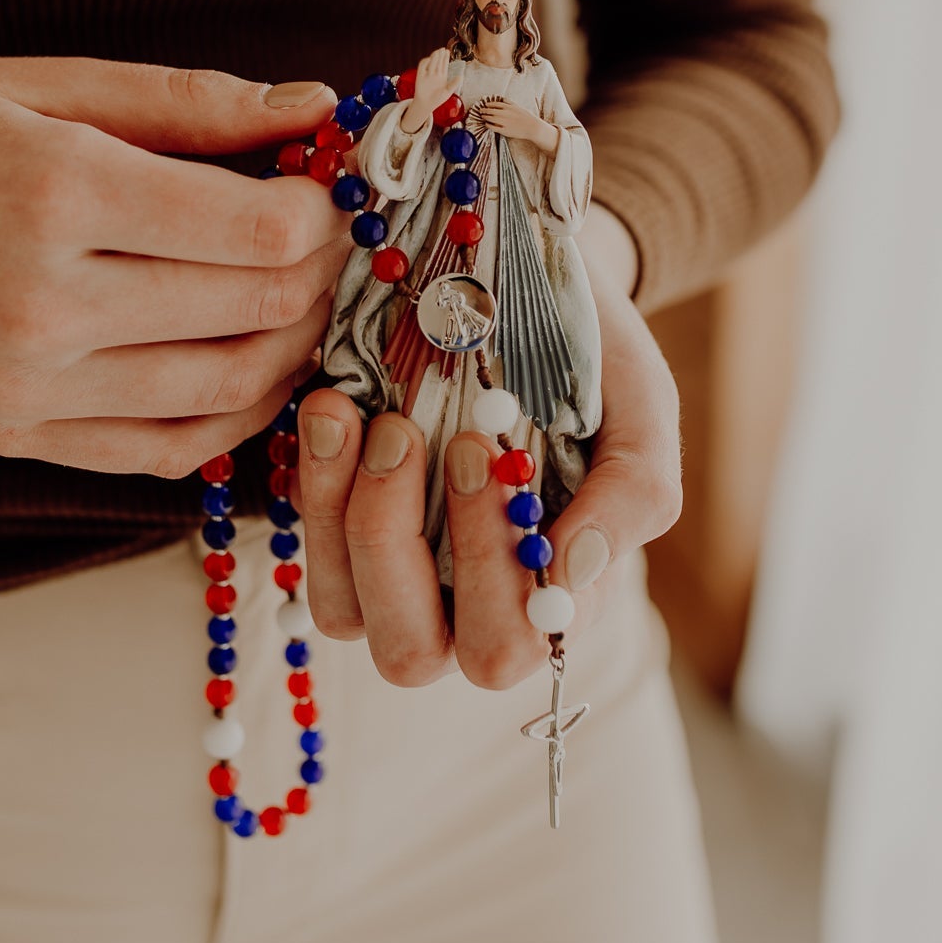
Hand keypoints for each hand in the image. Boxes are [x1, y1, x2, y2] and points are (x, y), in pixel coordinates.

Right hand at [0, 58, 352, 476]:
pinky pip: (167, 450)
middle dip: (318, 273)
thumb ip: (191, 102)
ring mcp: (27, 385)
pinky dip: (234, 414)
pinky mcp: (16, 434)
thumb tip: (318, 107)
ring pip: (226, 389)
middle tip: (327, 239)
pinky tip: (250, 361)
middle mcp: (41, 303)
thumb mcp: (49, 83)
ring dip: (293, 345)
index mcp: (55, 193)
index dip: (319, 212)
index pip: (253, 230)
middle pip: (253, 309)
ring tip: (296, 295)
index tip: (324, 189)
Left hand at [294, 205, 679, 689]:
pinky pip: (301, 539)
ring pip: (341, 608)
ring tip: (349, 410)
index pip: (505, 643)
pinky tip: (331, 405)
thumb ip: (633, 491)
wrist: (526, 291)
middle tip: (403, 433)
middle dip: (395, 540)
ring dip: (337, 508)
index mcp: (545, 597)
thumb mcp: (640, 407)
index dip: (485, 568)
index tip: (479, 447)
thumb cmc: (594, 364)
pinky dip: (308, 475)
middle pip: (410, 651)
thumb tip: (574, 568)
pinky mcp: (335, 528)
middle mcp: (463, 607)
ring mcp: (392, 576)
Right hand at [401, 47, 451, 132]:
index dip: (445, 58)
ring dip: (434, 57)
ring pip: (431, 63)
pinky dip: (425, 63)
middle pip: (438, 61)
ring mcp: (427, 74)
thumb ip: (454, 84)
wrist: (427, 105)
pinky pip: (422, 67)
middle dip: (440, 55)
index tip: (447, 51)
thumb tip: (461, 76)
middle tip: (443, 49)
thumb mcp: (448, 92)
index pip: (444, 64)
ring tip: (438, 52)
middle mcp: (435, 73)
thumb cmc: (438, 99)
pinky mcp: (420, 76)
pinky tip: (429, 59)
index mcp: (442, 76)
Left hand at [477, 99, 558, 154]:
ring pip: (490, 118)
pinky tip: (486, 124)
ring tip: (482, 116)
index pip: (495, 104)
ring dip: (485, 117)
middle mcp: (505, 114)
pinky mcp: (504, 130)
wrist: (532, 127)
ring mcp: (504, 122)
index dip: (488, 104)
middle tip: (480, 111)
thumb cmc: (526, 117)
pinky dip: (488, 125)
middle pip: (490, 111)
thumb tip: (502, 98)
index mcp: (508, 107)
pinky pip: (493, 127)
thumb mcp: (518, 106)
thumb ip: (509, 102)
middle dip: (484, 110)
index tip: (485, 105)